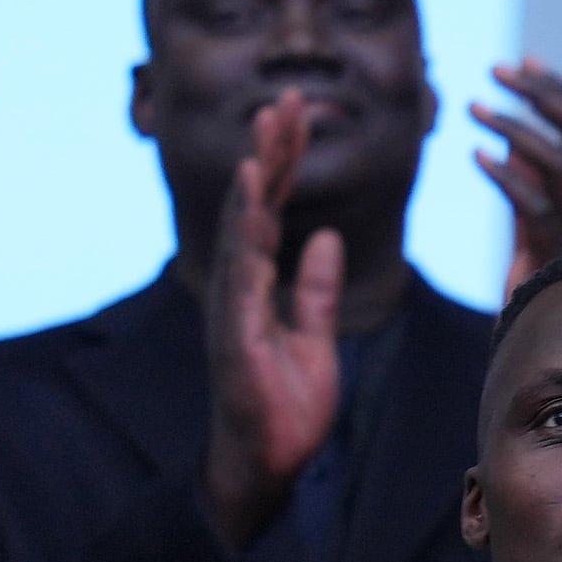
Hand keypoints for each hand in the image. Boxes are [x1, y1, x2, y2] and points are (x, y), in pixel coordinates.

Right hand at [199, 93, 346, 548]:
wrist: (268, 464)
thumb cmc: (286, 407)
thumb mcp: (316, 339)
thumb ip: (317, 290)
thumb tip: (326, 239)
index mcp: (260, 285)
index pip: (273, 210)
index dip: (285, 162)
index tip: (297, 115)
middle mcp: (241, 286)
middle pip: (254, 205)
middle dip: (271, 150)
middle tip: (287, 97)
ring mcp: (234, 306)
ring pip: (242, 227)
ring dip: (255, 175)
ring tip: (267, 128)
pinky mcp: (234, 330)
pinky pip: (240, 269)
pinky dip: (245, 226)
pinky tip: (251, 189)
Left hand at [468, 60, 561, 293]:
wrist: (549, 326)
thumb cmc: (540, 267)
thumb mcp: (533, 212)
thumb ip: (528, 172)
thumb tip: (507, 132)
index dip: (555, 87)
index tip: (522, 59)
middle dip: (541, 94)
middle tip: (495, 70)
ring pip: (557, 164)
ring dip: (514, 129)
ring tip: (473, 108)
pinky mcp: (551, 250)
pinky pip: (532, 206)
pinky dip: (505, 175)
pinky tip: (475, 156)